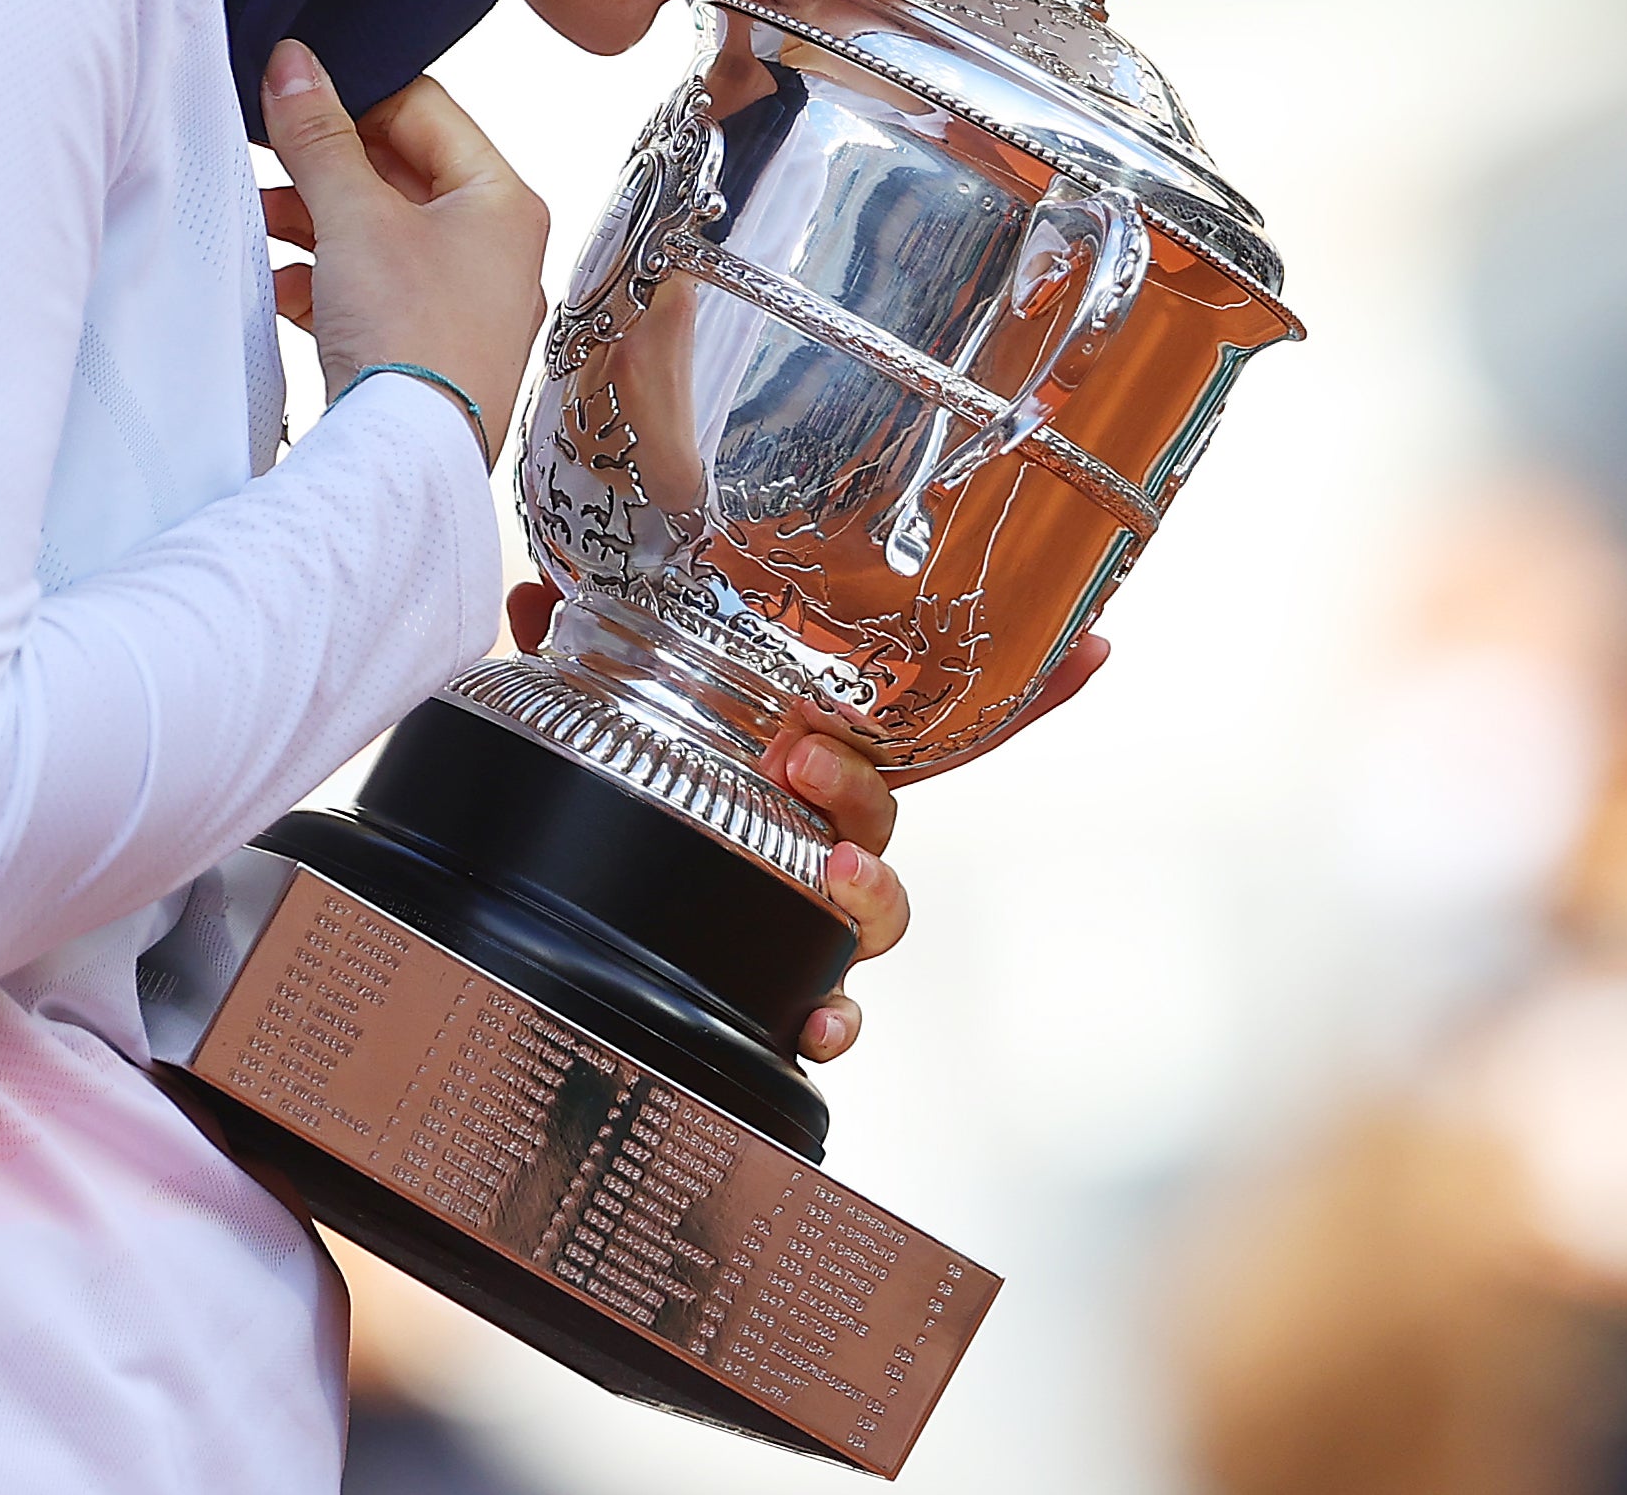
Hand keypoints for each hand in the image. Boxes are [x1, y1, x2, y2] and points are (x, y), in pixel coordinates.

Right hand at [262, 43, 548, 463]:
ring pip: (380, 234)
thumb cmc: (409, 334)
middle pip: (399, 173)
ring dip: (315, 223)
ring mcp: (466, 302)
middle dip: (324, 169)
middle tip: (263, 156)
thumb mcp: (354, 217)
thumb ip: (318, 136)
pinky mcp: (429, 348)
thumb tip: (292, 63)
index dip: (353, 95)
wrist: (409, 460)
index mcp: (504, 200)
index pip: (425, 110)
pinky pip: (372, 291)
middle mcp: (497, 248)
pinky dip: (325, 281)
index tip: (290, 96)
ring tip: (258, 221)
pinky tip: (279, 286)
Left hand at [499, 585, 1116, 1062]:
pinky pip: (834, 1007)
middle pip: (889, 811)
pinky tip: (822, 1023)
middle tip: (803, 757)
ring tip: (827, 874)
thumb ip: (581, 649)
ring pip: (883, 907)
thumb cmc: (631, 789)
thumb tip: (533, 603)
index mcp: (813, 759)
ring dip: (866, 886)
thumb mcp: (609, 711)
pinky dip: (835, 1017)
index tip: (1093, 645)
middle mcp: (833, 836)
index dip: (1023, 687)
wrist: (575, 925)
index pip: (917, 716)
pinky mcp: (786, 983)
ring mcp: (817, 914)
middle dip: (861, 782)